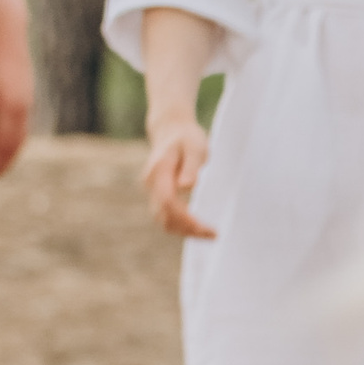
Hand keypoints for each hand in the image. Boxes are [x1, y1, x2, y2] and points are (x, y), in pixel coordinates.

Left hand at [0, 17, 32, 180]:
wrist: (7, 37)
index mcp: (9, 109)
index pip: (2, 146)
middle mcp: (23, 110)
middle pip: (15, 147)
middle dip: (1, 165)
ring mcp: (28, 104)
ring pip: (21, 138)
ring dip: (9, 155)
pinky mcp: (28, 99)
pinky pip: (23, 127)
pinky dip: (14, 142)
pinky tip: (3, 146)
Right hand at [143, 112, 213, 239]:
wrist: (171, 130)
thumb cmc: (187, 138)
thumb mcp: (195, 146)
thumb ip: (191, 166)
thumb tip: (186, 187)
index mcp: (159, 171)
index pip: (169, 203)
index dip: (187, 219)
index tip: (207, 228)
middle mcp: (151, 183)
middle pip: (164, 216)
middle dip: (187, 230)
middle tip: (213, 235)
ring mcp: (151, 191)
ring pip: (162, 220)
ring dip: (183, 231)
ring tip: (207, 234)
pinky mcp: (157, 195)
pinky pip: (165, 216)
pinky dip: (180, 225)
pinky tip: (197, 227)